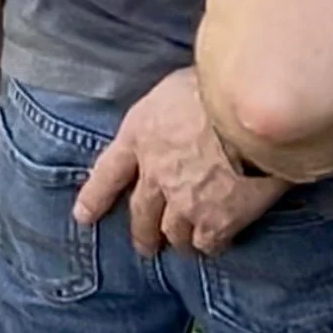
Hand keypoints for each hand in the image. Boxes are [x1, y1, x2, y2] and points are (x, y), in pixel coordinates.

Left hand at [73, 68, 286, 255]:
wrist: (249, 112)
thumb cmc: (216, 86)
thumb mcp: (174, 87)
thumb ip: (166, 114)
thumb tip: (175, 120)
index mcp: (140, 135)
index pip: (108, 172)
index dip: (95, 197)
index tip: (83, 216)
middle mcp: (155, 174)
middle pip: (141, 214)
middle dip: (142, 234)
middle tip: (146, 245)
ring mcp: (183, 201)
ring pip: (174, 234)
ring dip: (179, 240)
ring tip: (186, 245)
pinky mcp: (216, 221)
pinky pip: (207, 243)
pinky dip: (211, 243)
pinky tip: (219, 240)